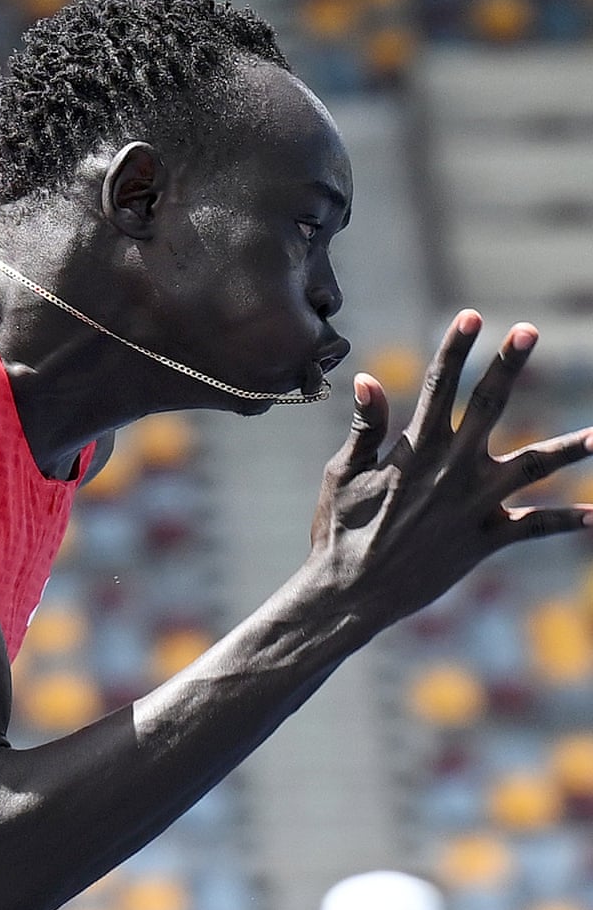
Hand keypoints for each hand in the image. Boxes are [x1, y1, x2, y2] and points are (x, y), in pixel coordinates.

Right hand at [309, 309, 592, 627]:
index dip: (454, 348)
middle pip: (488, 406)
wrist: (352, 594)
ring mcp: (474, 506)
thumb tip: (366, 379)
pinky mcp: (485, 540)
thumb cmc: (340, 531)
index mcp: (414, 450)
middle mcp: (451, 470)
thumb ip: (364, 428)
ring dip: (572, 446)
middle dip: (508, 366)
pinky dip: (568, 520)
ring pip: (534, 466)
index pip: (436, 386)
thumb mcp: (342, 474)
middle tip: (528, 330)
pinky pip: (535, 527)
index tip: (471, 315)